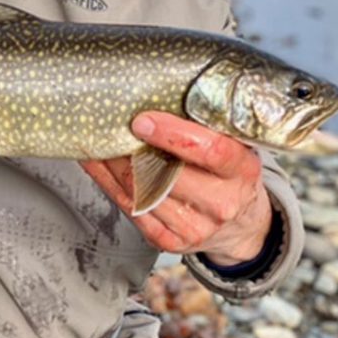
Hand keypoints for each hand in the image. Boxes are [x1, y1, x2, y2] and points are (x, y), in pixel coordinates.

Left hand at [82, 111, 272, 264]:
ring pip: (142, 192)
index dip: (174, 135)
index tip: (143, 121)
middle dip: (132, 150)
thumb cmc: (230, 174)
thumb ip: (208, 125)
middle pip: (168, 175)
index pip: (212, 151)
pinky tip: (96, 163)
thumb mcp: (235, 145)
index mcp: (242, 171)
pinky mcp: (170, 241)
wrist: (241, 225)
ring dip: (112, 164)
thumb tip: (158, 95)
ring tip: (95, 139)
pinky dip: (107, 182)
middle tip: (109, 125)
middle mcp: (221, 203)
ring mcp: (195, 228)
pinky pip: (130, 208)